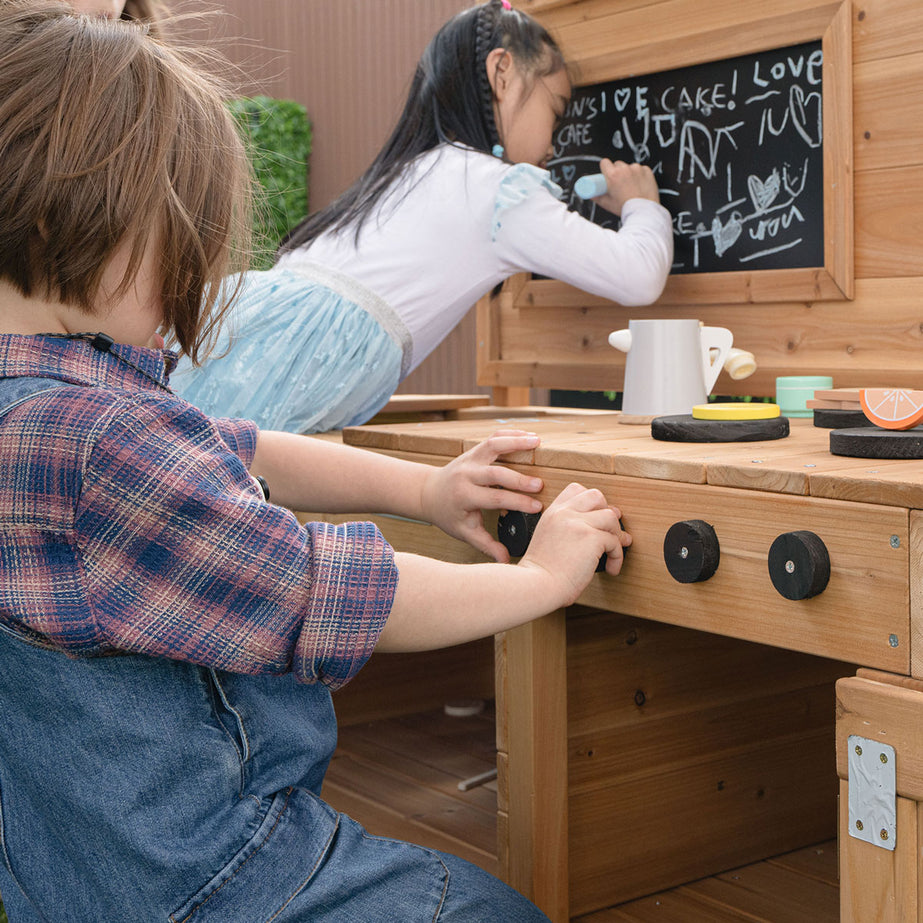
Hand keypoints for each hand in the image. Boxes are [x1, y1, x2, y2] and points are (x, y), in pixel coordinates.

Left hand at [420, 430, 543, 561]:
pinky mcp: (473, 450)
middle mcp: (466, 474)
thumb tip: (506, 561)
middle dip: (519, 478)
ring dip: (516, 443)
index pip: (494, 498)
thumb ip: (486, 544)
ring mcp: (469, 459)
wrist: (430, 493)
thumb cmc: (449, 515)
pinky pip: (492, 438)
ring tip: (538, 442)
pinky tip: (528, 436)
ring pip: (493, 445)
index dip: (516, 502)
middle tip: (540, 484)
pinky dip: (510, 434)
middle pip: (495, 473)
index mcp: (464, 496)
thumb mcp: (464, 532)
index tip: (537, 507)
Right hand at [519, 482, 630, 607]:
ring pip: (611, 516)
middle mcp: (564, 514)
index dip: (590, 503)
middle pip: (596, 496)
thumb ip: (563, 530)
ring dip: (617, 534)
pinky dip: (617, 556)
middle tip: (609, 531)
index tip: (594, 519)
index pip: (575, 490)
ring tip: (613, 551)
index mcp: (552, 513)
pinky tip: (612, 567)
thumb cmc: (540, 573)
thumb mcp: (545, 540)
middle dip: (607, 511)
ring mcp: (578, 523)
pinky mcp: (591, 538)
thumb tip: (593, 530)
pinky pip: (615, 541)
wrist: (536, 585)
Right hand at [594, 159, 660, 214]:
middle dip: (617, 171)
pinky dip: (640, 175)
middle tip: (619, 183)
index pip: (604, 162)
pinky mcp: (647, 170)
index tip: (607, 174)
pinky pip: (641, 169)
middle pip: (617, 164)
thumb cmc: (625, 208)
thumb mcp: (607, 204)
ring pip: (629, 167)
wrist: (643, 211)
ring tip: (631, 186)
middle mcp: (624, 169)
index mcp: (613, 175)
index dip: (605, 168)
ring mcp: (637, 169)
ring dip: (629, 173)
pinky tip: (640, 185)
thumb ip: (597, 197)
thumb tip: (591, 194)